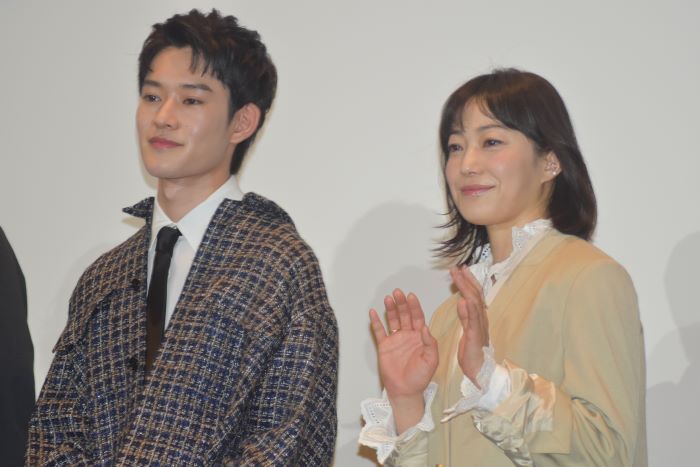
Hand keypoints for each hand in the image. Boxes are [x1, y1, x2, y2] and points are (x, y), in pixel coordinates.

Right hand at [369, 289, 437, 432]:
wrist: (406, 391)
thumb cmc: (420, 377)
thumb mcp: (431, 361)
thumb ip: (430, 344)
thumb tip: (425, 328)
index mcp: (420, 337)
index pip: (418, 317)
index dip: (415, 306)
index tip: (411, 296)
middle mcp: (407, 335)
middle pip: (404, 315)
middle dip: (401, 303)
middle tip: (398, 293)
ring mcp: (395, 339)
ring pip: (392, 320)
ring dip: (390, 309)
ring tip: (388, 299)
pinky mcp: (384, 346)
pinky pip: (379, 331)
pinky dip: (376, 322)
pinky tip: (373, 313)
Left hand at [450, 266, 488, 387]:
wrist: (480, 370)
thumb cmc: (473, 353)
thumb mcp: (467, 330)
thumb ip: (466, 316)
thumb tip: (462, 301)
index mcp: (478, 317)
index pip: (474, 295)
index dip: (468, 281)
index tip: (461, 270)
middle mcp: (481, 319)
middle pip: (475, 294)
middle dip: (466, 279)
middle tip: (458, 267)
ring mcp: (480, 326)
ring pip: (475, 303)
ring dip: (466, 288)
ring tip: (459, 276)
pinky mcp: (476, 336)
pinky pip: (473, 321)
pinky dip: (469, 309)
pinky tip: (464, 300)